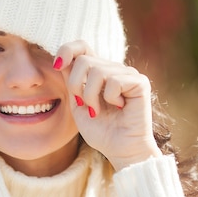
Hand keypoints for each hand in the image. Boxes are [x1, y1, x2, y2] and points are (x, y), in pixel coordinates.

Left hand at [54, 40, 162, 170]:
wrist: (119, 149)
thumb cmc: (100, 131)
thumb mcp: (77, 104)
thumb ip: (71, 82)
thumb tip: (62, 61)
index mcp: (97, 72)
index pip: (82, 47)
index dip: (67, 50)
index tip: (57, 65)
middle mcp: (113, 69)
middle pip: (84, 59)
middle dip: (75, 85)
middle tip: (84, 104)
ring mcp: (127, 74)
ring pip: (97, 70)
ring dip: (91, 96)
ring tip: (99, 111)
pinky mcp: (140, 82)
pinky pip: (114, 80)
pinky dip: (110, 98)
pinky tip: (119, 107)